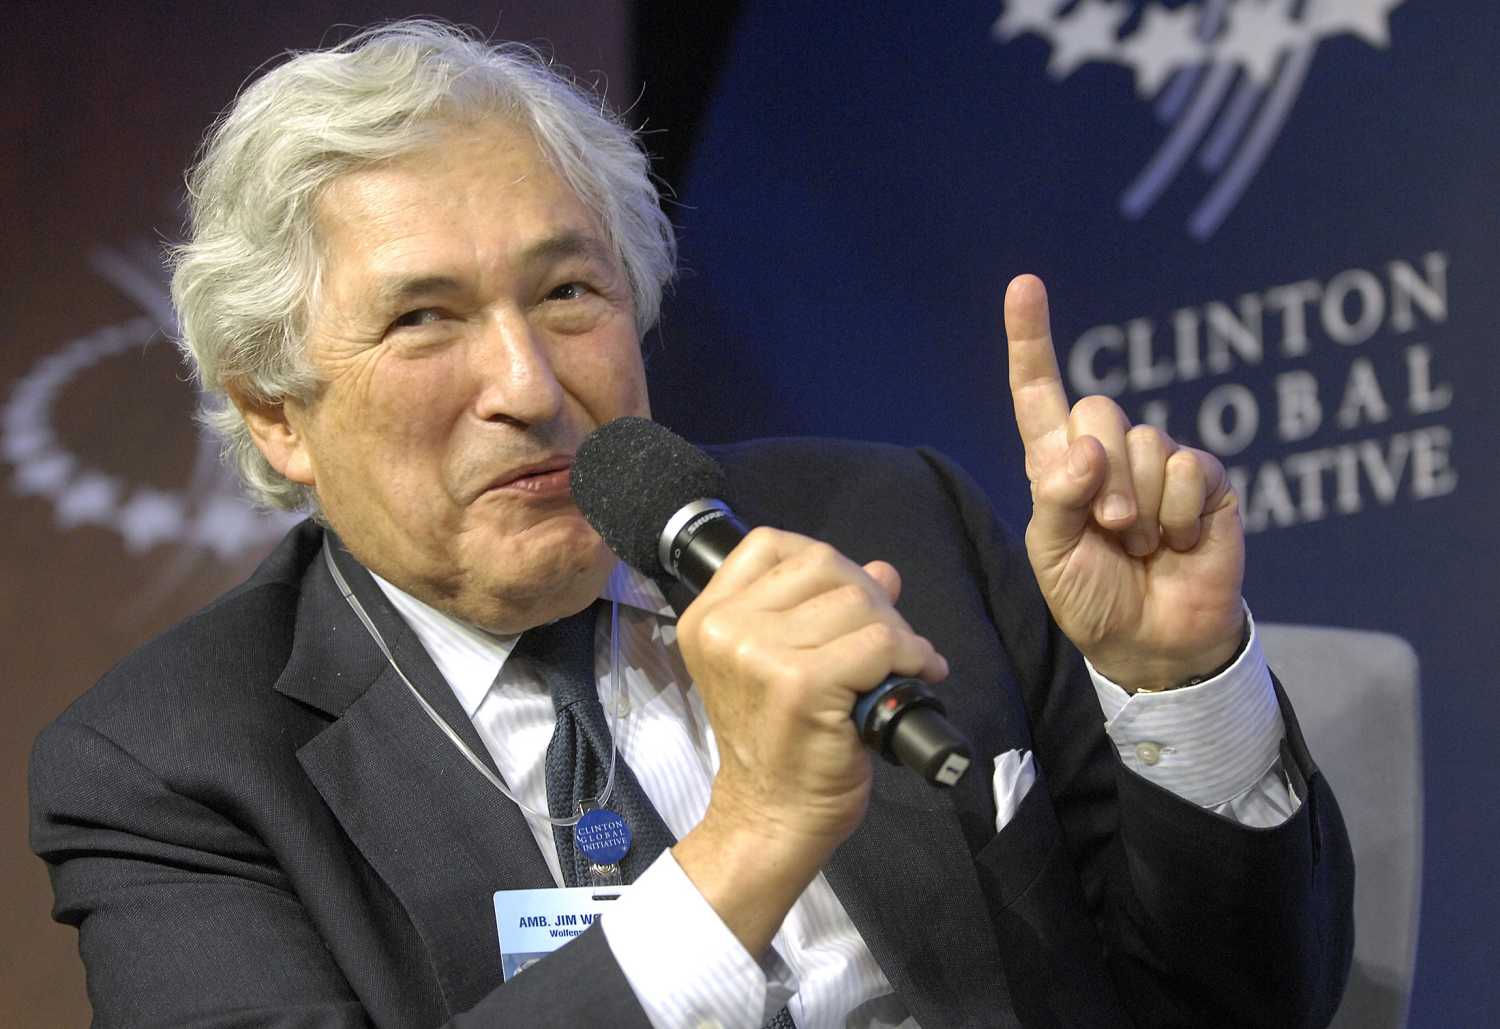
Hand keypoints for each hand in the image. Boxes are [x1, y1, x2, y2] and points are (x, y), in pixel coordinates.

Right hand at [670, 527, 946, 952]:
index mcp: (708, 617)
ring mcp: (759, 654)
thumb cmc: (778, 743)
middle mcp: (725, 628)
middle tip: (887, 639)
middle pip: (822, 564)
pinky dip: (911, 655)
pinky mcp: (802, 683)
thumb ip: (819, 610)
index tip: (848, 602)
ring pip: (857, 600)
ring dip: (895, 630)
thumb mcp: (781, 663)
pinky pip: (880, 642)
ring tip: (901, 663)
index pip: (772, 545)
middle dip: (869, 597)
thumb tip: (883, 571)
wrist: (771, 816)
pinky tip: (917, 675)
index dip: (825, 565)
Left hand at [1005, 274, 1244, 692]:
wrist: (1153, 642)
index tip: (1023, 284)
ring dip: (1141, 506)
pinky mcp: (1207, 481)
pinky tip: (1179, 543)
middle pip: (1098, 410)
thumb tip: (1086, 448)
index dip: (1030, 338)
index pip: (1039, 392)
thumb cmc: (1093, 597)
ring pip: (1145, 442)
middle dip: (1100, 477)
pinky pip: (1189, 469)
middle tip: (1109, 529)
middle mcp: (1108, 452)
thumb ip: (1059, 499)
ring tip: (1142, 546)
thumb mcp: (1054, 555)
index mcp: (1058, 464)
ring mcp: (1159, 462)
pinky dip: (1179, 514)